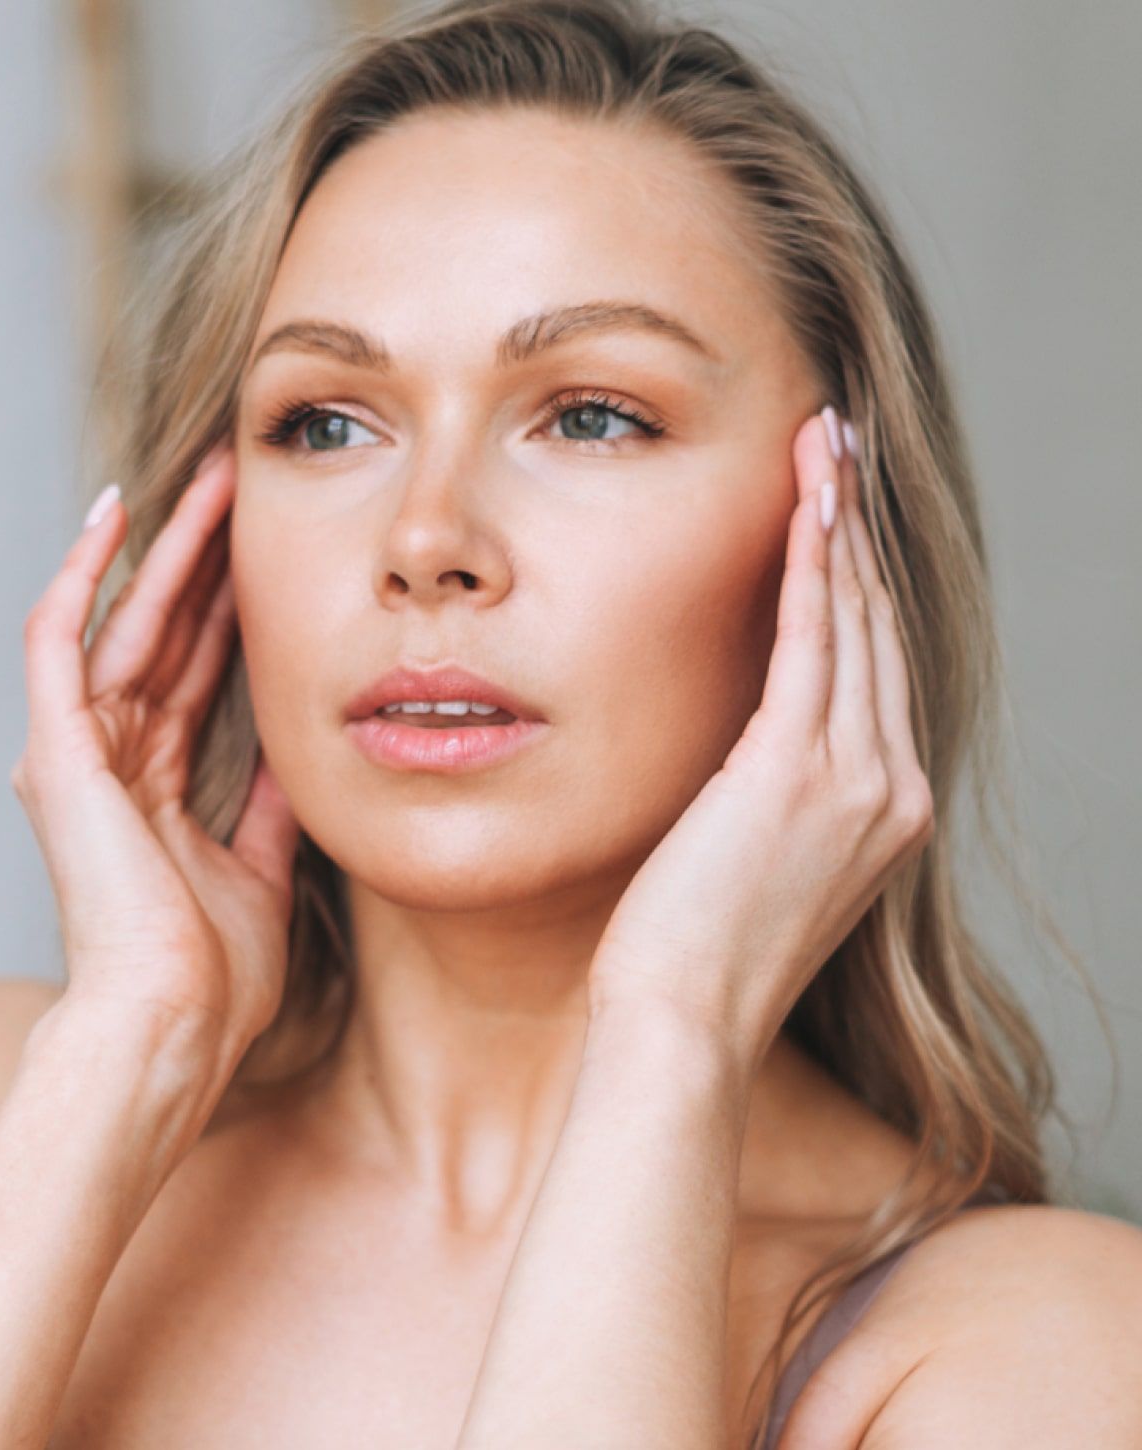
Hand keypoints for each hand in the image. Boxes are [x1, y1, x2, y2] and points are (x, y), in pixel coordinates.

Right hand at [10, 441, 301, 1054]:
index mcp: (157, 785)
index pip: (200, 671)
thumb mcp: (263, 869)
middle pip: (167, 633)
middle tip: (244, 486)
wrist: (174, 1025)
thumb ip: (271, 807)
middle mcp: (114, 758)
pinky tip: (113, 515)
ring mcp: (80, 752)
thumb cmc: (214, 975)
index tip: (276, 550)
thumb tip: (301, 754)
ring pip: (124, 620)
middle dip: (207, 559)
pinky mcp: (57, 751)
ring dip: (164, 548)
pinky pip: (59, 641)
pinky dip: (80, 576)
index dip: (234, 607)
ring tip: (206, 479)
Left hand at [586, 408, 934, 1067]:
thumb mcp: (755, 863)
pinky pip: (815, 643)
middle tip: (840, 449)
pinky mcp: (797, 772)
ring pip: (856, 623)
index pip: (877, 671)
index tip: (840, 513)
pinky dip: (812, 568)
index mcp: (885, 813)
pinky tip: (805, 505)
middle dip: (860, 533)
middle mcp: (891, 790)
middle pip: (880, 631)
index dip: (862, 583)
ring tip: (826, 447)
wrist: (681, 1023)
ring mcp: (857, 782)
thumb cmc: (694, 953)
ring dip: (841, 526)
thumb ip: (772, 795)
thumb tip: (744, 745)